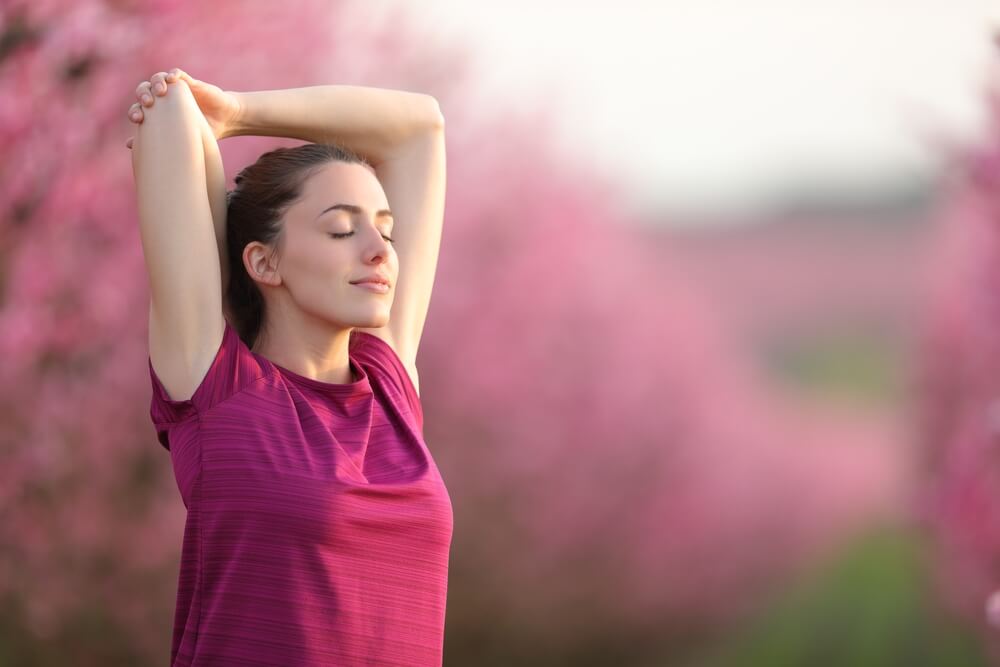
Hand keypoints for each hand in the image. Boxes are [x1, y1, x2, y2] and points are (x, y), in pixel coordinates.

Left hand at [125, 68, 242, 147]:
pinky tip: (172, 78)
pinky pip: (178, 73)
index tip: (137, 119)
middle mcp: (165, 98)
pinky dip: (173, 74)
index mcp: (159, 111)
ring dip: (155, 82)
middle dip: (142, 94)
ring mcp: (176, 89)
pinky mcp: (191, 83)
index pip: (140, 106)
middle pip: (144, 89)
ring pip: (158, 78)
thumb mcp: (181, 139)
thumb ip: (157, 139)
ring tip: (160, 92)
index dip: (135, 110)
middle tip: (147, 104)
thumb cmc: (203, 132)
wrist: (225, 121)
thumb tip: (129, 145)